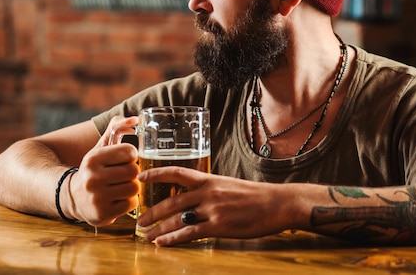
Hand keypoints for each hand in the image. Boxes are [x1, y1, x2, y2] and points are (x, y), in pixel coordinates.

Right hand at [69, 116, 139, 225]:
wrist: (74, 197)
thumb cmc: (94, 169)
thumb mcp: (100, 147)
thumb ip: (117, 128)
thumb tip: (135, 119)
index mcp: (93, 158)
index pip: (129, 152)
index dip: (131, 155)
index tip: (125, 158)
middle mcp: (92, 178)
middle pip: (133, 171)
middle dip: (132, 172)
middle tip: (125, 174)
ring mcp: (97, 198)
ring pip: (134, 188)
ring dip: (132, 187)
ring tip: (122, 186)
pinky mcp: (103, 214)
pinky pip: (131, 204)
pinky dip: (129, 201)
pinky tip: (119, 198)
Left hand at [137, 166, 298, 245]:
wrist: (277, 203)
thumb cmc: (256, 196)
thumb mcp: (229, 186)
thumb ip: (211, 190)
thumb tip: (196, 197)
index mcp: (210, 180)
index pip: (177, 172)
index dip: (156, 173)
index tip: (140, 176)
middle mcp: (208, 192)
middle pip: (172, 201)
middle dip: (152, 212)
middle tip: (139, 220)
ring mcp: (213, 210)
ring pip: (177, 219)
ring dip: (159, 229)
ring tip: (146, 236)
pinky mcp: (219, 226)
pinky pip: (190, 233)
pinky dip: (173, 239)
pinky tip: (162, 243)